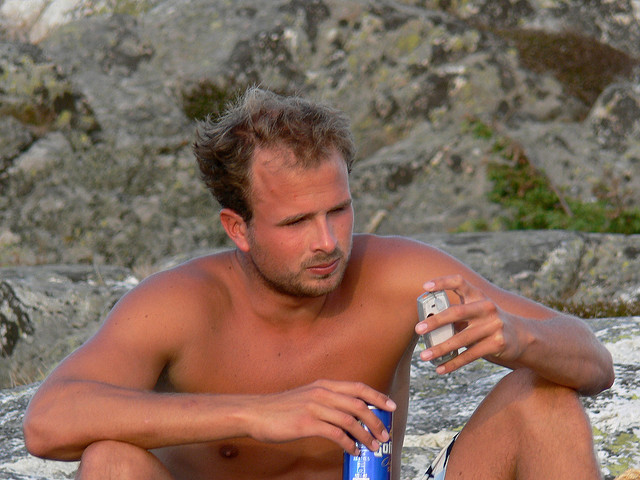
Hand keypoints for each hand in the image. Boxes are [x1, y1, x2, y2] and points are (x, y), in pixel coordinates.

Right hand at [243, 379, 394, 454]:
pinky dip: (349, 444)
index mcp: (323, 384)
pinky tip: (352, 451)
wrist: (255, 412)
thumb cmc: (280, 408)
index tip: (390, 406)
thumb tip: (346, 413)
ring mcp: (315, 407)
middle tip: (385, 434)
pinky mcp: (308, 423)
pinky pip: (336, 435)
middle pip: (359, 405)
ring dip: (366, 435)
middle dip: (376, 420)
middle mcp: (322, 393)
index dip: (377, 397)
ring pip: (351, 421)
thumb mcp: (306, 395)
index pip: (358, 388)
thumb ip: (325, 400)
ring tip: (373, 446)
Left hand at [415, 275, 520, 373]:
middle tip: (418, 329)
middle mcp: (486, 308)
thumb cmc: (488, 322)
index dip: (442, 282)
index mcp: (478, 296)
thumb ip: (457, 315)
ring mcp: (493, 326)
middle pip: (457, 313)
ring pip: (461, 339)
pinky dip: (453, 363)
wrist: (522, 336)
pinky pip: (470, 355)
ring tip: (424, 356)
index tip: (425, 287)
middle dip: (436, 322)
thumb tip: (427, 327)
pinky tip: (440, 368)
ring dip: (440, 349)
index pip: (460, 282)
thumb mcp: (476, 312)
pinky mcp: (497, 344)